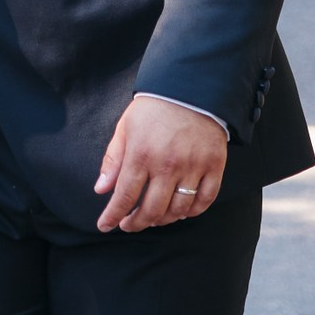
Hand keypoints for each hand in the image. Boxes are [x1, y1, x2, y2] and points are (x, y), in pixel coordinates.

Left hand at [94, 94, 226, 232]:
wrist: (189, 88)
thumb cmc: (153, 108)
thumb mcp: (125, 128)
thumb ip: (113, 160)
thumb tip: (101, 189)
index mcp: (141, 154)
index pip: (124, 196)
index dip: (113, 216)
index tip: (106, 225)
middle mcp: (167, 164)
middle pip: (152, 210)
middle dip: (137, 223)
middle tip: (130, 224)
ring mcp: (193, 166)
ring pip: (178, 209)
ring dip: (164, 220)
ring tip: (154, 218)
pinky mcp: (214, 165)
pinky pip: (205, 200)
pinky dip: (193, 211)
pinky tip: (182, 211)